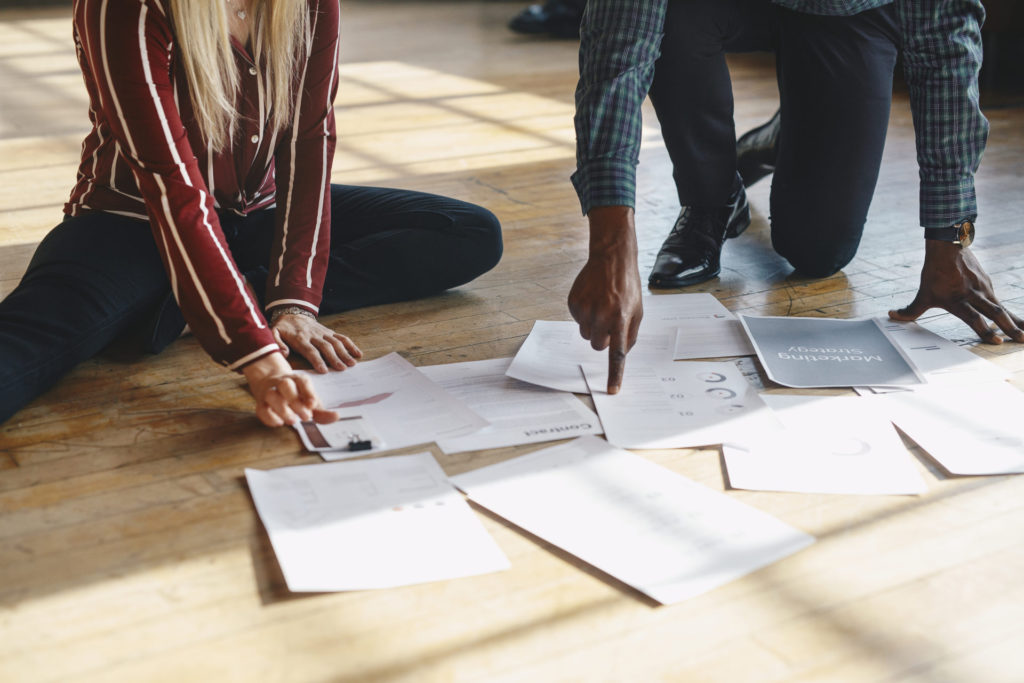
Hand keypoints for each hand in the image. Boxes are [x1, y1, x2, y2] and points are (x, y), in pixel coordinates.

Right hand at [242, 351, 339, 426]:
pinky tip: (279, 422)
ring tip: (292, 421)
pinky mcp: (261, 403)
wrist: (270, 382)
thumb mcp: (309, 400)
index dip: (308, 392)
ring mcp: (270, 391)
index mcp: (298, 380)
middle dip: (295, 401)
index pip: (303, 382)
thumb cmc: (295, 394)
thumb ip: (322, 411)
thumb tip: (336, 417)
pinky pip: (261, 409)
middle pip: (286, 386)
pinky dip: (269, 417)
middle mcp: (283, 383)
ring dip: (282, 408)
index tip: (313, 404)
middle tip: (306, 417)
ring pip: (271, 395)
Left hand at [271, 312, 362, 372]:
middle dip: (335, 358)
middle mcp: (313, 335)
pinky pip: (341, 337)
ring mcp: (323, 333)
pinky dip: (351, 345)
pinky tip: (358, 354)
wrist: (292, 312)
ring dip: (345, 353)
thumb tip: (284, 354)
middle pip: (326, 347)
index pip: (310, 350)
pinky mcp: (329, 332)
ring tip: (352, 364)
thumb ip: (277, 343)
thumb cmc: (283, 327)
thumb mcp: (274, 333)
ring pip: (336, 342)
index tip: (324, 370)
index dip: (318, 360)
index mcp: (300, 338)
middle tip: (342, 369)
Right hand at [568, 206, 643, 393]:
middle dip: (603, 338)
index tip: (612, 391)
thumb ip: (630, 334)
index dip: (614, 374)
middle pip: (597, 346)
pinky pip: (577, 321)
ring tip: (601, 306)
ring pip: (586, 335)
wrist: (611, 259)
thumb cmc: (626, 287)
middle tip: (609, 321)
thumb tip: (620, 353)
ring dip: (593, 326)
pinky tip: (592, 298)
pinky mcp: (573, 304)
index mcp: (621, 319)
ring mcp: (585, 309)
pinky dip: (584, 314)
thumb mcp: (637, 311)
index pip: (618, 354)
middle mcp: (602, 316)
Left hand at [889, 240, 1023, 343]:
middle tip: (1021, 340)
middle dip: (1009, 327)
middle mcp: (973, 295)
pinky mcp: (988, 284)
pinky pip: (1000, 301)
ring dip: (1015, 321)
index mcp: (958, 300)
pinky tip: (1018, 322)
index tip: (996, 341)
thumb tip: (891, 316)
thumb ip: (911, 310)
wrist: (947, 246)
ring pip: (1002, 307)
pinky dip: (1010, 312)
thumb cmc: (934, 273)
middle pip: (995, 312)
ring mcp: (983, 289)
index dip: (984, 330)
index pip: (973, 318)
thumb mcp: (923, 294)